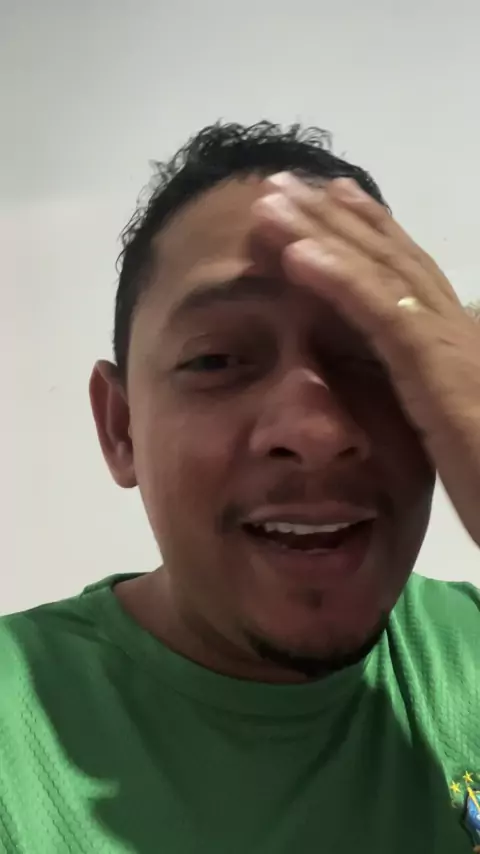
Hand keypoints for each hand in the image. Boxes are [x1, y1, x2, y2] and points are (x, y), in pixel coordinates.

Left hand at [253, 172, 479, 546]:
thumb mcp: (461, 425)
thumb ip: (439, 390)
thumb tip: (420, 369)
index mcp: (457, 343)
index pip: (405, 276)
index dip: (364, 233)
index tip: (324, 202)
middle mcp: (457, 327)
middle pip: (387, 257)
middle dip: (331, 215)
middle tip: (282, 184)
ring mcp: (451, 343)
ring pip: (377, 271)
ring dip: (320, 231)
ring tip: (270, 202)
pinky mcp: (440, 368)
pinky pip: (380, 312)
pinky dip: (337, 278)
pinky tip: (294, 255)